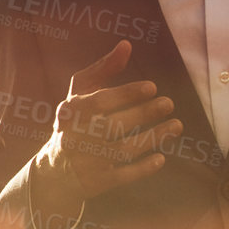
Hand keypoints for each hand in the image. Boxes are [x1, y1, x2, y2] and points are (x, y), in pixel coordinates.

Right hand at [39, 40, 178, 207]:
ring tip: (176, 126)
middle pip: (112, 125)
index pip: (99, 102)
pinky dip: (141, 168)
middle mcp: (73, 137)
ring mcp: (84, 162)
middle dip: (143, 114)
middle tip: (168, 103)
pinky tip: (160, 158)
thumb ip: (102, 70)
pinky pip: (121, 176)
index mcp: (69, 113)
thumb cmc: (74, 123)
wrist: (53, 171)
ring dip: (152, 138)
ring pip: (122, 150)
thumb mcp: (80, 95)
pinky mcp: (94, 183)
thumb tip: (126, 45)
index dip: (125, 94)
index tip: (152, 87)